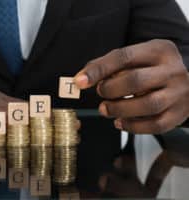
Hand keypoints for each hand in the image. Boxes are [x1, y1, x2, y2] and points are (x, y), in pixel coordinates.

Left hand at [74, 39, 188, 133]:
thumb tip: (81, 78)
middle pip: (135, 81)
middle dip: (110, 89)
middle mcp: (172, 70)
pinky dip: (132, 127)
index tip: (80, 81)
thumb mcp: (136, 58)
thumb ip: (109, 65)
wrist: (187, 83)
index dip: (99, 70)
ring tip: (105, 109)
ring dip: (119, 109)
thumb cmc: (152, 70)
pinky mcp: (179, 114)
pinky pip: (155, 125)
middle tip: (100, 93)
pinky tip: (120, 122)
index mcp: (159, 50)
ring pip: (147, 105)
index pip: (124, 57)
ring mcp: (178, 93)